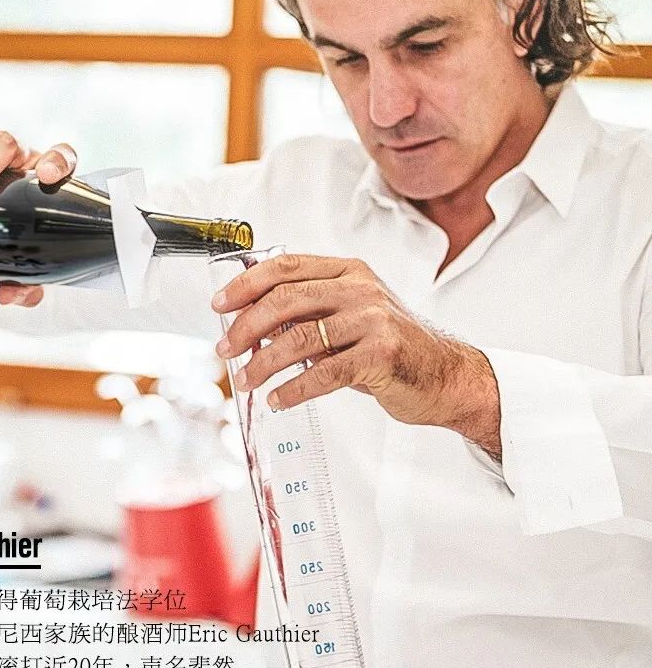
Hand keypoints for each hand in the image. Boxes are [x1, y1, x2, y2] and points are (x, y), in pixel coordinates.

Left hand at [211, 254, 501, 456]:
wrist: (447, 375)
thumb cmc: (392, 347)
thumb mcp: (351, 318)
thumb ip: (310, 315)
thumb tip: (251, 325)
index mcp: (349, 272)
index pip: (287, 267)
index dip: (246, 284)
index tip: (219, 305)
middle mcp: (361, 289)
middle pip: (286, 300)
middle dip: (246, 326)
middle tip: (224, 350)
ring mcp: (374, 320)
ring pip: (300, 338)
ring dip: (263, 363)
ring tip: (246, 381)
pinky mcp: (382, 354)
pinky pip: (324, 373)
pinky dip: (293, 389)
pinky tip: (278, 399)